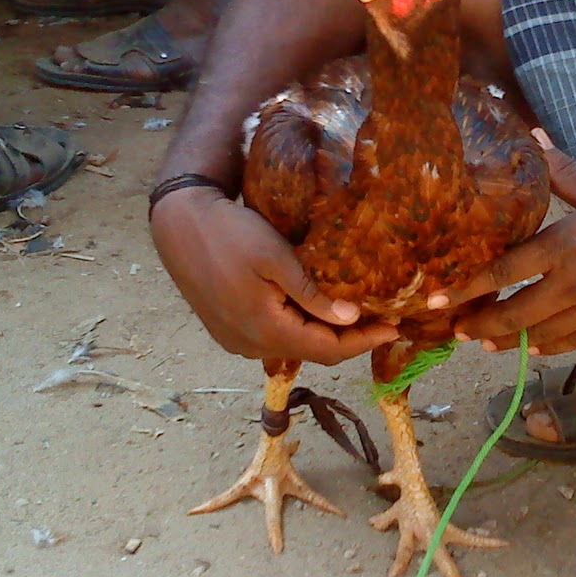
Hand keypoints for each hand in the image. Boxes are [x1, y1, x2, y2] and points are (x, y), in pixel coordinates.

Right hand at [149, 186, 397, 363]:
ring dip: (324, 334)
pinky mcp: (228, 332)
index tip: (396, 326)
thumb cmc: (230, 233)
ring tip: (355, 312)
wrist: (179, 224)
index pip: (329, 350)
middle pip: (313, 352)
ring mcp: (237, 342)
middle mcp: (252, 346)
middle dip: (350, 339)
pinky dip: (300, 329)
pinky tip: (316, 309)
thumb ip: (313, 294)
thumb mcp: (277, 259)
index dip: (365, 341)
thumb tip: (351, 319)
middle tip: (382, 317)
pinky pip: (274, 338)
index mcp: (266, 331)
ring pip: (294, 346)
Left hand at [431, 135, 575, 355]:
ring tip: (485, 345)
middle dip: (481, 324)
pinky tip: (534, 348)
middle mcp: (574, 282)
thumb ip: (560, 171)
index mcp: (564, 244)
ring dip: (510, 341)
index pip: (504, 271)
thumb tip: (533, 135)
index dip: (469, 289)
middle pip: (515, 312)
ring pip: (542, 334)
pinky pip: (574, 342)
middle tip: (456, 331)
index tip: (441, 300)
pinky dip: (549, 347)